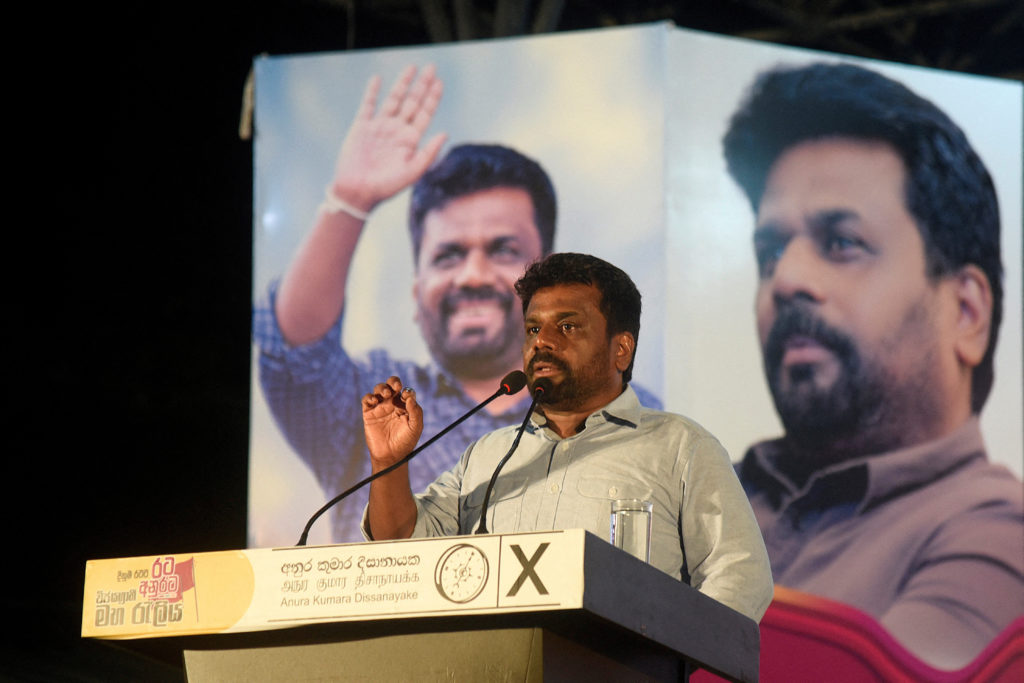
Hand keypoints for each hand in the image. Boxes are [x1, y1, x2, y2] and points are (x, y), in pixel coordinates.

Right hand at [330, 65, 446, 212]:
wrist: (358, 192)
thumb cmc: (387, 187)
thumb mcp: (413, 172)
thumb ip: (429, 153)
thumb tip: (446, 133)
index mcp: (410, 141)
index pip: (425, 114)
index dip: (432, 98)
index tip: (439, 82)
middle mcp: (396, 131)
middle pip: (412, 103)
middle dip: (422, 86)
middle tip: (431, 68)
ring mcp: (379, 127)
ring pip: (393, 100)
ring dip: (402, 83)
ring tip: (412, 67)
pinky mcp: (361, 127)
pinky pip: (368, 105)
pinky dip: (372, 92)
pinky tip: (377, 79)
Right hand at [362, 376, 423, 468]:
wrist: (390, 456)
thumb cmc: (405, 442)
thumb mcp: (415, 428)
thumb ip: (416, 412)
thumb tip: (410, 397)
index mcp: (405, 406)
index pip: (406, 391)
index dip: (407, 390)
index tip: (406, 396)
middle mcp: (393, 404)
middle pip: (392, 385)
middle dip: (393, 381)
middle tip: (396, 386)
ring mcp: (380, 407)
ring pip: (379, 389)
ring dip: (382, 387)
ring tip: (386, 394)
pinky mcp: (369, 413)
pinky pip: (367, 399)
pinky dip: (369, 396)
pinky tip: (375, 401)